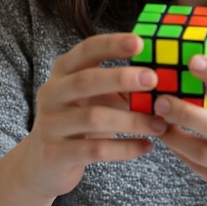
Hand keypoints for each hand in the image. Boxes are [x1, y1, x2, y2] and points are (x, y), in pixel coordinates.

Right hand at [19, 33, 166, 198]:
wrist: (42, 163)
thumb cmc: (78, 121)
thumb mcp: (93, 97)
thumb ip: (118, 84)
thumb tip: (164, 73)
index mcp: (63, 71)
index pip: (87, 50)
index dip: (112, 44)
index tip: (140, 42)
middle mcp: (52, 93)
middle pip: (86, 80)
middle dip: (121, 78)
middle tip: (153, 79)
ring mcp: (50, 124)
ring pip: (93, 118)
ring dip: (131, 120)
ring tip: (159, 124)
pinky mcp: (55, 154)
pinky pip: (95, 150)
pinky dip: (124, 148)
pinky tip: (146, 146)